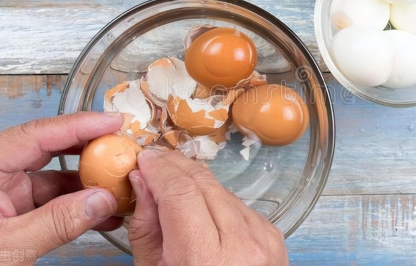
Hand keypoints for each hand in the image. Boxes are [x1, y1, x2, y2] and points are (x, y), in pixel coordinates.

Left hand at [0, 112, 124, 265]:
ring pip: (57, 177)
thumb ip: (56, 222)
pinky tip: (106, 214)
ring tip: (121, 186)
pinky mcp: (18, 213)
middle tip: (122, 147)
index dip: (78, 125)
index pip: (36, 135)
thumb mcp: (7, 247)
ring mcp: (7, 194)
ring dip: (91, 183)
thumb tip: (102, 200)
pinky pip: (56, 203)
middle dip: (90, 148)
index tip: (112, 122)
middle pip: (50, 148)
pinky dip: (82, 207)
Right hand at [128, 149, 288, 265]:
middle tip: (153, 161)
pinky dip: (215, 199)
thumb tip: (143, 180)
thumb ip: (147, 227)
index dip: (159, 169)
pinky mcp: (272, 235)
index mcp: (207, 259)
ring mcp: (263, 237)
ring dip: (194, 181)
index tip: (143, 159)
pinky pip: (237, 204)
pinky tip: (199, 207)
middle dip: (174, 166)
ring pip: (221, 189)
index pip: (181, 191)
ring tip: (171, 184)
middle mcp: (243, 243)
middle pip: (204, 182)